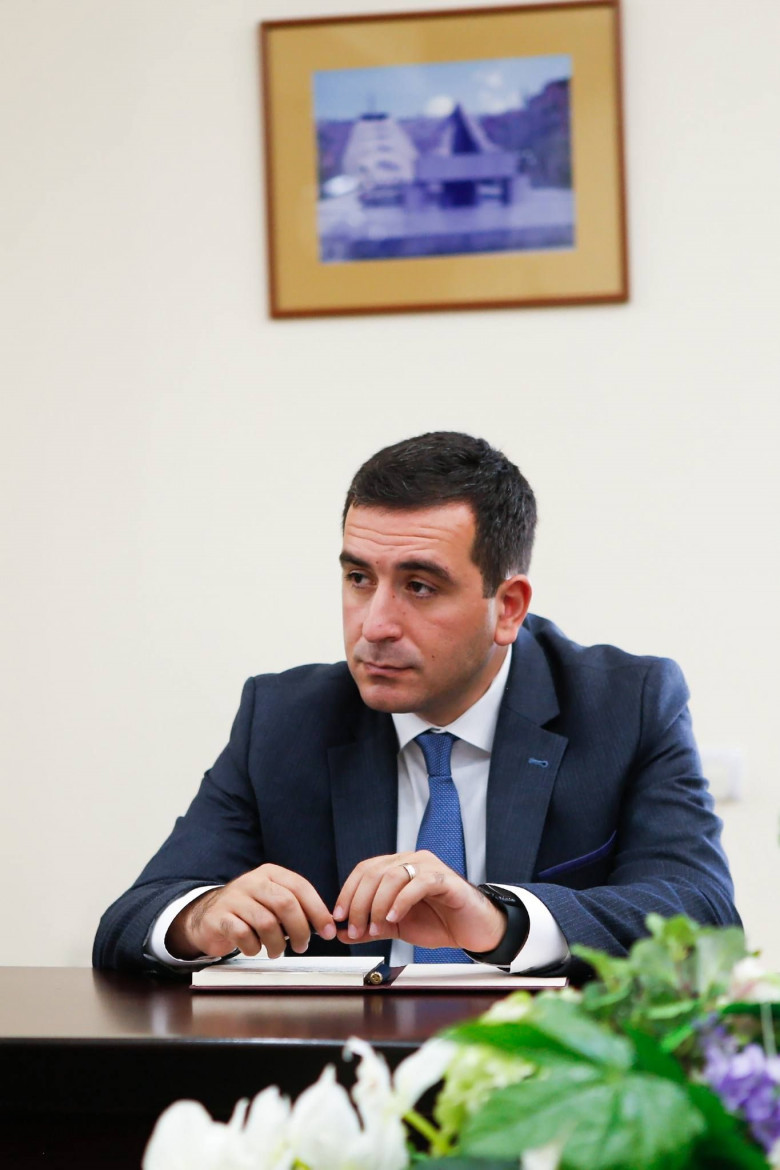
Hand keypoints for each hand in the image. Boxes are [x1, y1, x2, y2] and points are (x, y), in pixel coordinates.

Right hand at [165, 865, 336, 959]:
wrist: (209, 915)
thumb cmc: (250, 911)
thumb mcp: (273, 901)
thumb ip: (296, 907)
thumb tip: (327, 925)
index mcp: (270, 873)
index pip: (300, 887)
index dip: (318, 910)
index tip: (329, 931)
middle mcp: (252, 881)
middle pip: (285, 904)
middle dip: (300, 930)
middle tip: (303, 946)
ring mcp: (234, 898)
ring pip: (266, 923)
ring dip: (277, 944)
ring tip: (277, 951)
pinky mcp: (219, 917)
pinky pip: (244, 935)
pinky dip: (254, 948)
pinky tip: (254, 949)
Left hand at [333, 851, 505, 953]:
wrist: (474, 930)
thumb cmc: (439, 922)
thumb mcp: (397, 927)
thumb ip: (371, 927)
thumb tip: (341, 933)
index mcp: (398, 867)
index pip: (364, 870)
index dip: (348, 893)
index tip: (338, 918)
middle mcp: (412, 861)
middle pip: (374, 873)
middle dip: (359, 903)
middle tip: (355, 929)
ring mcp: (429, 867)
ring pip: (392, 875)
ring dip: (377, 905)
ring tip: (375, 928)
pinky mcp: (445, 879)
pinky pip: (418, 883)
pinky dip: (401, 901)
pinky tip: (394, 918)